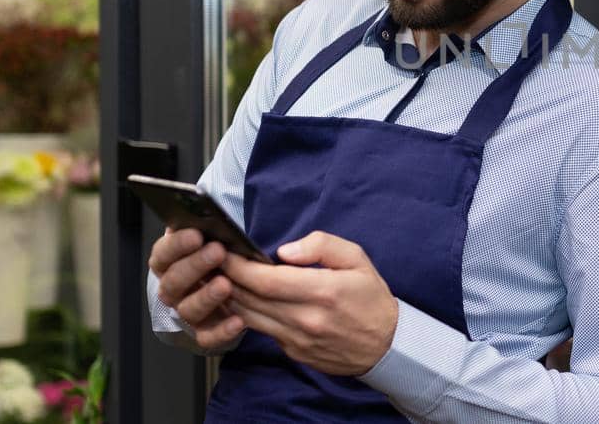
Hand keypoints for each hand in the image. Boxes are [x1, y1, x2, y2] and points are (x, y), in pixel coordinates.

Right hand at [149, 228, 245, 350]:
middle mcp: (173, 289)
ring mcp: (187, 311)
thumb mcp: (210, 234)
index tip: (196, 234)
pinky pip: (207, 337)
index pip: (163, 254)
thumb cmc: (216, 252)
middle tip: (217, 252)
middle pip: (173, 282)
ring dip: (206, 297)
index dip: (177, 245)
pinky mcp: (204, 332)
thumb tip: (209, 214)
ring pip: (188, 309)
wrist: (223, 282)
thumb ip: (206, 226)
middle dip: (195, 266)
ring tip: (225, 284)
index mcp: (168, 262)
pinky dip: (222, 332)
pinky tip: (237, 321)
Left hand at [220, 231, 398, 375]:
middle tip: (212, 262)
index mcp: (323, 291)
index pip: (267, 281)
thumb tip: (284, 251)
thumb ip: (321, 245)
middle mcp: (307, 319)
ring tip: (219, 279)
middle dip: (226, 279)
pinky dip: (247, 314)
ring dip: (230, 298)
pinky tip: (242, 299)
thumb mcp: (357, 259)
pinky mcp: (294, 353)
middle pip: (251, 300)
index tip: (224, 252)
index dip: (239, 267)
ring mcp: (298, 340)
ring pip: (250, 318)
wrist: (386, 345)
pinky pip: (263, 331)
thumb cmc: (371, 297)